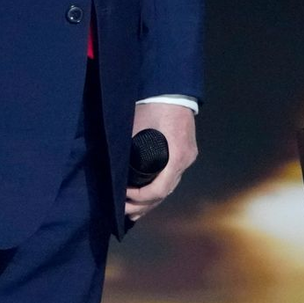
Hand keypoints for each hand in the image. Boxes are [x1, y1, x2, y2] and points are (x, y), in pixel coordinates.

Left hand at [125, 103, 197, 221]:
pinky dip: (160, 188)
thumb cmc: (154, 107)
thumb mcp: (138, 129)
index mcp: (176, 156)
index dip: (139, 198)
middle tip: (123, 211)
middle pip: (165, 193)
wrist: (173, 90)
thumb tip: (115, 172)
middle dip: (143, 205)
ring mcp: (188, 157)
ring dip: (152, 200)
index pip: (159, 190)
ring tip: (133, 212)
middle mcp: (185, 161)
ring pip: (170, 187)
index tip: (123, 195)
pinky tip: (149, 197)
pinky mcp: (186, 153)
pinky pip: (172, 177)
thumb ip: (130, 151)